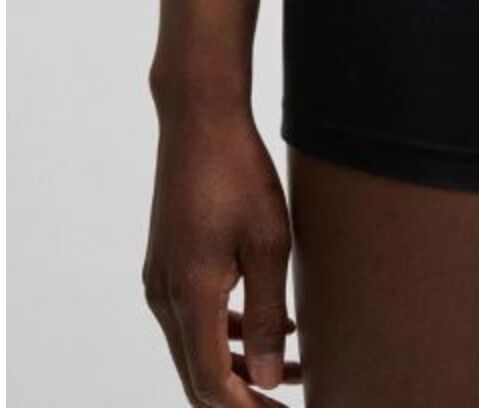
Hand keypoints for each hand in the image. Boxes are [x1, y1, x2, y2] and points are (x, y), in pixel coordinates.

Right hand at [143, 106, 301, 402]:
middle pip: (199, 374)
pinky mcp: (169, 263)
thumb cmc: (239, 173)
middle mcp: (165, 296)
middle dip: (244, 397)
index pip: (211, 383)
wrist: (200, 120)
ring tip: (296, 370)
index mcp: (189, 296)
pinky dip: (231, 332)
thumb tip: (271, 380)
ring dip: (242, 365)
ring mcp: (162, 279)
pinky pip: (196, 316)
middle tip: (289, 406)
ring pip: (198, 346)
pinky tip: (273, 326)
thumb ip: (269, 315)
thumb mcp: (269, 243)